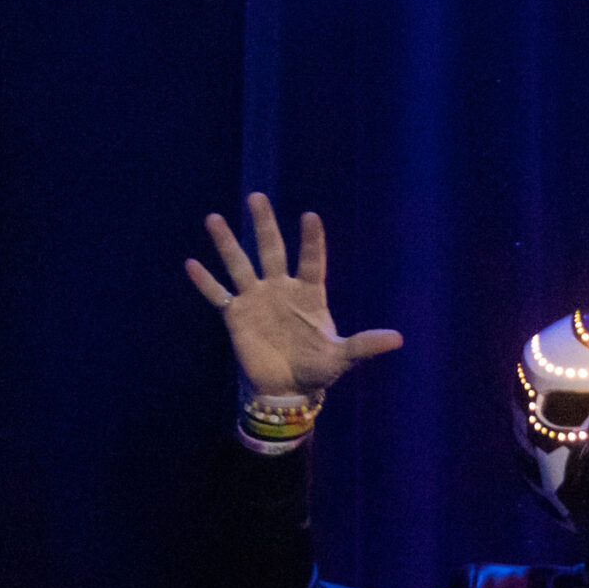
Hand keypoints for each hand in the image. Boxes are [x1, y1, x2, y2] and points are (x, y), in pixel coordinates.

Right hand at [184, 192, 402, 396]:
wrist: (287, 389)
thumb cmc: (317, 369)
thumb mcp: (342, 357)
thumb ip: (364, 345)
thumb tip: (398, 339)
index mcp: (309, 294)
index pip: (311, 261)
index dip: (311, 241)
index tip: (310, 217)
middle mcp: (281, 289)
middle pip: (271, 250)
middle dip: (264, 225)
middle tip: (257, 198)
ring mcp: (256, 299)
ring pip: (240, 265)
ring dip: (227, 243)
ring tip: (214, 218)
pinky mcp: (236, 316)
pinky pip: (218, 295)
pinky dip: (205, 282)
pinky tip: (191, 264)